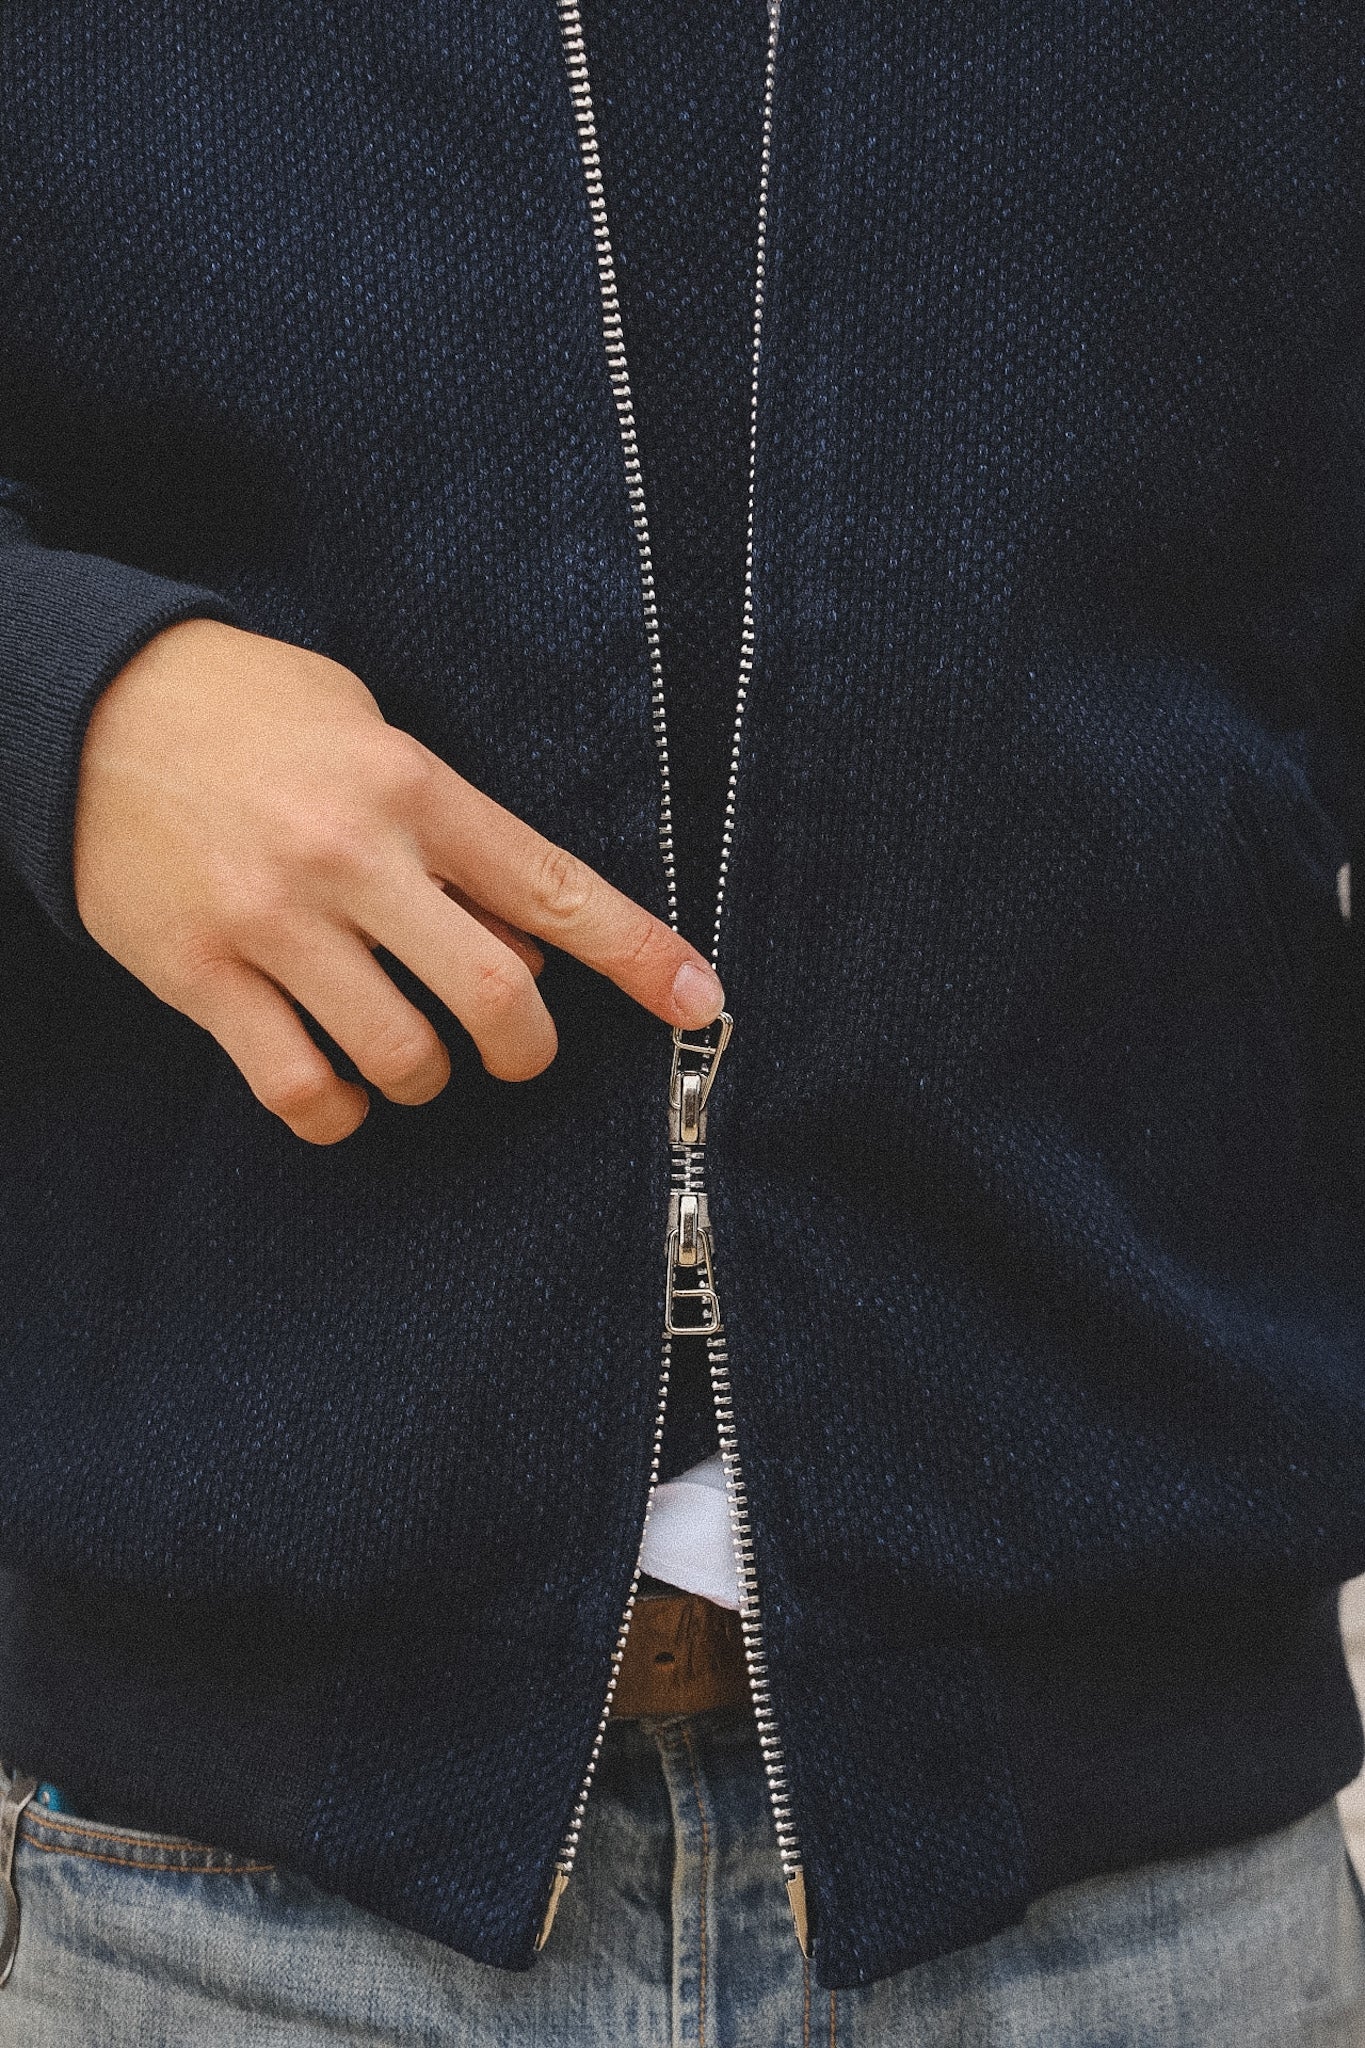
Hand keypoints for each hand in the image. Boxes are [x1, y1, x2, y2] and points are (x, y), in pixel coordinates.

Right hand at [73, 619, 723, 1142]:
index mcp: (410, 787)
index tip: (699, 1001)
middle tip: (517, 1052)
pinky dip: (338, 1111)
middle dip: (526, 1048)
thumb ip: (448, 834)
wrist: (82, 704)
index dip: (637, 954)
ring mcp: (271, 922)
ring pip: (400, 1056)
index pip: (552, 885)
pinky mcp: (198, 975)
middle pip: (492, 996)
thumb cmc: (249, 713)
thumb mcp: (368, 730)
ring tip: (409, 1055)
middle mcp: (350, 857)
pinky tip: (341, 1088)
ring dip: (427, 1078)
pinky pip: (297, 1087)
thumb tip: (518, 944)